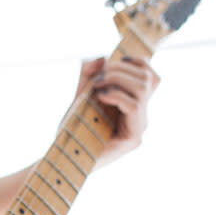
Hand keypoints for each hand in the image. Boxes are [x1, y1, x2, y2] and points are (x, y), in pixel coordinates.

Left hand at [69, 55, 160, 169]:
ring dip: (118, 79)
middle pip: (148, 78)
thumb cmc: (73, 129)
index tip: (112, 62)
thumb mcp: (81, 93)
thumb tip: (104, 58)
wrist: (64, 156)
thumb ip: (90, 73)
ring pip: (143, 89)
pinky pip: (135, 106)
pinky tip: (101, 96)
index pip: (151, 76)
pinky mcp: (134, 138)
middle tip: (99, 76)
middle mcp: (141, 115)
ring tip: (98, 85)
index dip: (137, 61)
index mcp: (134, 104)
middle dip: (121, 68)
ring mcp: (139, 128)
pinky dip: (117, 95)